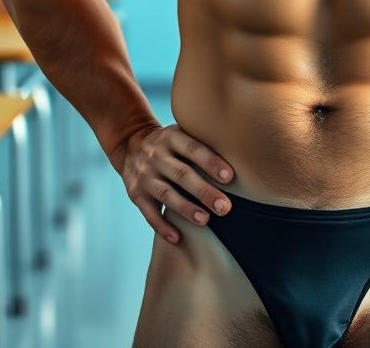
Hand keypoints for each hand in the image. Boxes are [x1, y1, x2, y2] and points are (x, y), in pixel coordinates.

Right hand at [117, 123, 234, 244]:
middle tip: (225, 207)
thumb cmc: (169, 142)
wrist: (130, 144)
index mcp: (171, 137)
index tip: (230, 177)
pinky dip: (162, 226)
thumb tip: (239, 154)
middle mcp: (156, 156)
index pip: (193, 149)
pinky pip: (149, 213)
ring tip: (206, 220)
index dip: (211, 162)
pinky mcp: (136, 194)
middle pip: (182, 174)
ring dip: (186, 209)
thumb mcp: (180, 132)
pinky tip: (178, 237)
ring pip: (166, 194)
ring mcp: (144, 176)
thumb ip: (201, 142)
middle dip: (204, 192)